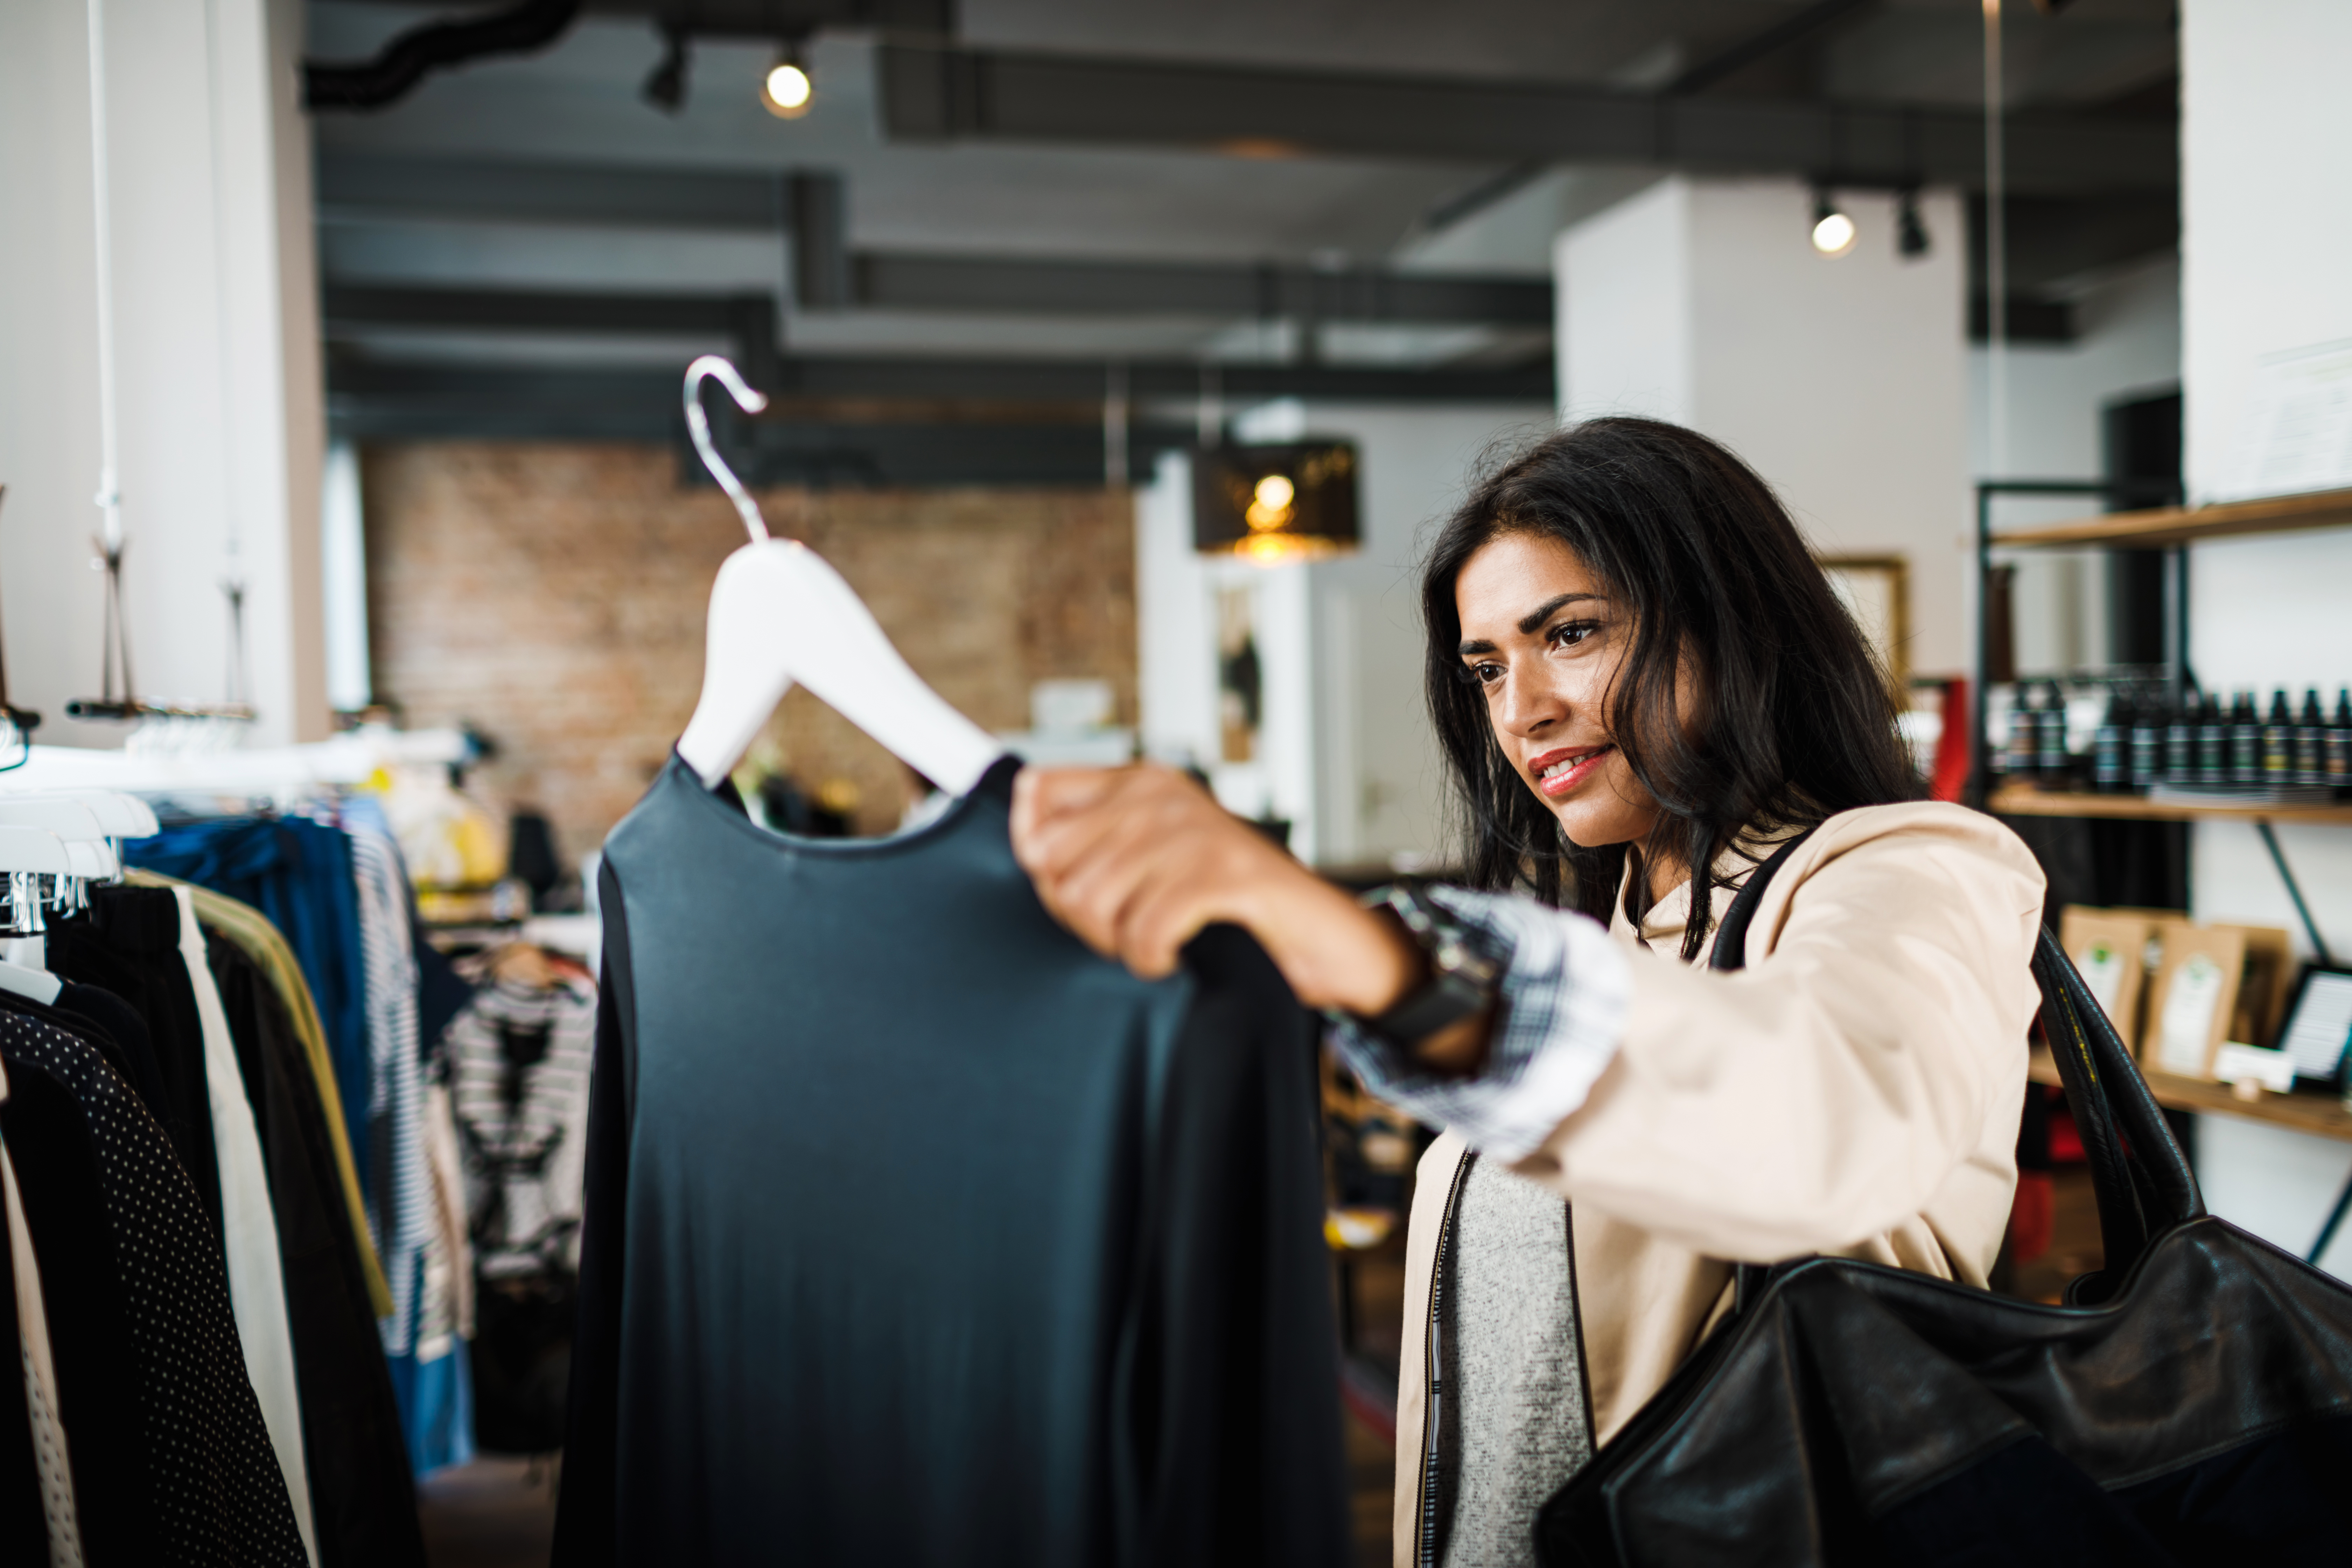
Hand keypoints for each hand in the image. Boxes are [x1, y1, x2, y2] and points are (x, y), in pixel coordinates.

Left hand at [1009, 764, 1420, 1013]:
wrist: (1318, 933)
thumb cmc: (1229, 902)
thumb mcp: (1155, 858)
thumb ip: (1094, 843)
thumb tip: (1027, 842)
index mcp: (1141, 782)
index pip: (1037, 793)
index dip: (1036, 852)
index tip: (1071, 883)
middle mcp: (1162, 796)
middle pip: (1052, 859)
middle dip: (1074, 912)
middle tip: (1118, 928)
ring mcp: (1195, 831)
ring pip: (1091, 898)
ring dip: (1113, 941)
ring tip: (1146, 942)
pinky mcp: (1224, 874)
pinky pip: (1145, 927)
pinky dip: (1150, 958)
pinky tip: (1168, 958)